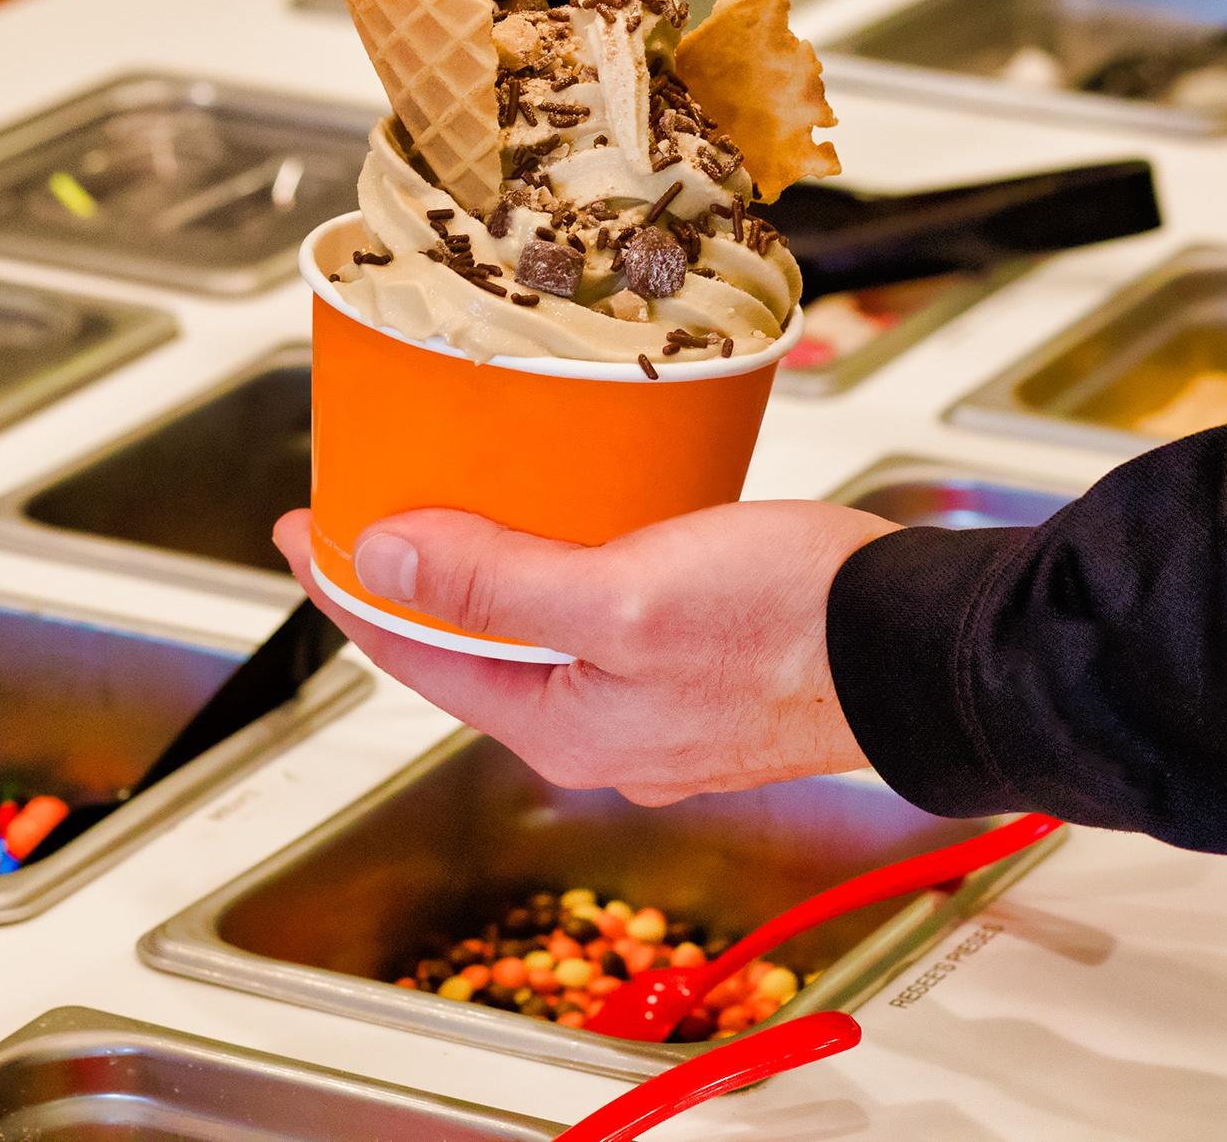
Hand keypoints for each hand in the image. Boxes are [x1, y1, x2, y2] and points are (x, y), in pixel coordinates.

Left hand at [272, 500, 899, 804]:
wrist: (925, 647)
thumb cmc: (796, 628)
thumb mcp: (623, 597)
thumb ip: (497, 584)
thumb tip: (383, 561)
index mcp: (565, 727)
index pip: (415, 655)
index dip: (347, 585)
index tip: (301, 528)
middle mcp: (601, 730)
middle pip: (469, 646)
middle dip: (413, 577)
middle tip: (372, 503)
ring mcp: (653, 707)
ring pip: (535, 629)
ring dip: (490, 566)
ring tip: (460, 497)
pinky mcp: (700, 670)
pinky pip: (599, 616)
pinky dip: (568, 562)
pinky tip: (583, 513)